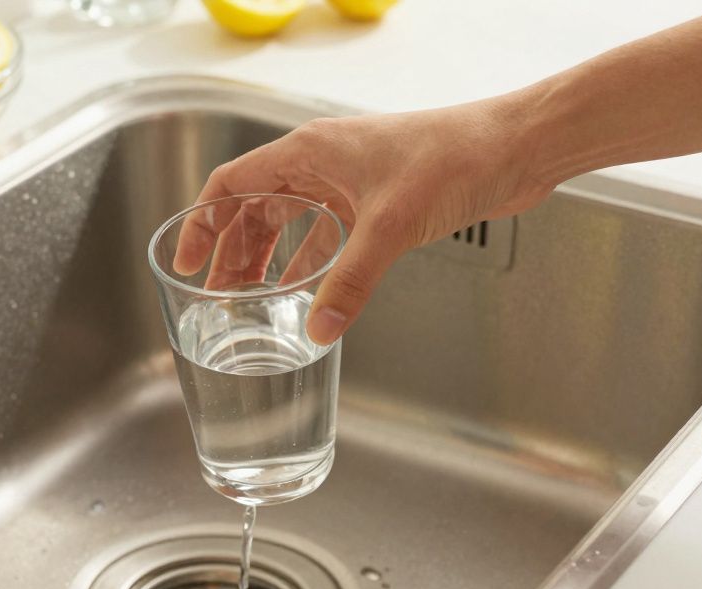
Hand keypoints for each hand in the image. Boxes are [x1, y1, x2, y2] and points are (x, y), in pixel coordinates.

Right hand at [174, 95, 550, 343]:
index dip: (202, 224)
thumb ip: (350, 282)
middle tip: (217, 297)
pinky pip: (326, 234)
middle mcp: (322, 164)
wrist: (514, 147)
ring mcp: (349, 182)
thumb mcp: (390, 226)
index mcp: (309, 152)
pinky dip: (310, 263)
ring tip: (251, 300)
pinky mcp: (377, 201)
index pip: (232, 185)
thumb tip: (319, 328)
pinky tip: (306, 293)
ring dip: (267, 259)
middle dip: (232, 253)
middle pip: (255, 208)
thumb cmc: (456, 156)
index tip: (186, 262)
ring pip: (289, 222)